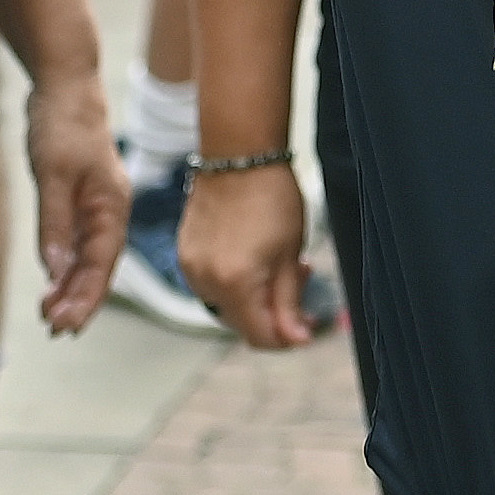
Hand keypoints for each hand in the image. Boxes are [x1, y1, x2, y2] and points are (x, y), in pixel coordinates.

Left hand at [21, 72, 126, 334]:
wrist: (64, 86)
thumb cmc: (64, 125)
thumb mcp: (54, 175)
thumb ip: (54, 224)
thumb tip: (54, 271)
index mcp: (112, 206)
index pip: (103, 264)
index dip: (86, 297)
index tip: (66, 324)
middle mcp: (108, 212)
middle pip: (98, 267)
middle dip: (78, 301)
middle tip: (54, 330)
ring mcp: (94, 208)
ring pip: (85, 259)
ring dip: (70, 288)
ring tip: (50, 317)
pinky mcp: (78, 202)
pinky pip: (74, 244)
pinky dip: (64, 266)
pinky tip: (52, 285)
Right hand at [181, 159, 320, 348]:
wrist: (238, 153)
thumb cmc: (272, 197)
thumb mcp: (291, 253)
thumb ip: (290, 301)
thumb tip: (296, 340)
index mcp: (235, 283)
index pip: (260, 336)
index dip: (287, 337)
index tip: (308, 325)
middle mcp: (205, 281)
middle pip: (242, 323)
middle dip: (273, 313)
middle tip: (302, 280)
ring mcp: (191, 267)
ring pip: (226, 304)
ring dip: (254, 297)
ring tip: (279, 265)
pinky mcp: (185, 252)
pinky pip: (211, 283)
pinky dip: (234, 281)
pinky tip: (255, 257)